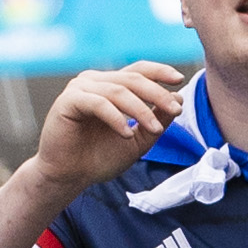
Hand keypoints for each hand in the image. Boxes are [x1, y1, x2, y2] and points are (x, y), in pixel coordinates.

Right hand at [29, 61, 192, 192]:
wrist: (68, 177)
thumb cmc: (99, 158)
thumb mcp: (138, 140)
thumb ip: (156, 121)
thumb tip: (179, 99)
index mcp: (109, 86)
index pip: (138, 70)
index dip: (159, 72)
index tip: (179, 80)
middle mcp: (94, 82)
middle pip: (132, 79)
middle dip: (157, 94)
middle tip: (174, 109)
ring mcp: (79, 89)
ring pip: (118, 91)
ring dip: (141, 110)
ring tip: (154, 129)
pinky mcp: (68, 101)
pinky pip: (98, 103)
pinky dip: (116, 118)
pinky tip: (126, 133)